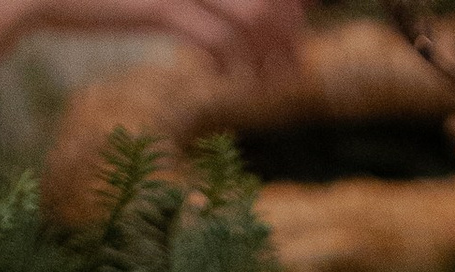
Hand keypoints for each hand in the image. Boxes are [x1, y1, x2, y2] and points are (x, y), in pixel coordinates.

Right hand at [17, 0, 309, 75]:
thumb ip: (194, 3)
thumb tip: (230, 17)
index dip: (287, 7)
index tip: (295, 32)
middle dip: (288, 31)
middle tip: (291, 66)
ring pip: (251, 14)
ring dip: (267, 55)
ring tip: (265, 82)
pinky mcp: (159, 6)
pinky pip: (217, 39)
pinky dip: (231, 66)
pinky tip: (225, 80)